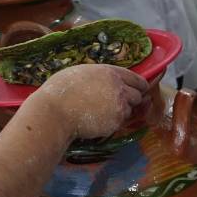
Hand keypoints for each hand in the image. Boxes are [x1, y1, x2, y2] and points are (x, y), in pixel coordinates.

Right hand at [28, 65, 149, 139]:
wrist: (55, 112)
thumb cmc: (62, 90)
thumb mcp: (83, 73)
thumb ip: (102, 77)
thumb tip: (112, 82)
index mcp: (111, 73)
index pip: (137, 79)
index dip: (139, 86)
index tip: (140, 90)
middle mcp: (119, 89)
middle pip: (137, 96)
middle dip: (131, 100)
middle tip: (117, 103)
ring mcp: (119, 107)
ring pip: (129, 110)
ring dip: (121, 112)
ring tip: (101, 111)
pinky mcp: (116, 122)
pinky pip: (120, 123)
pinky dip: (113, 122)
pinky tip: (98, 119)